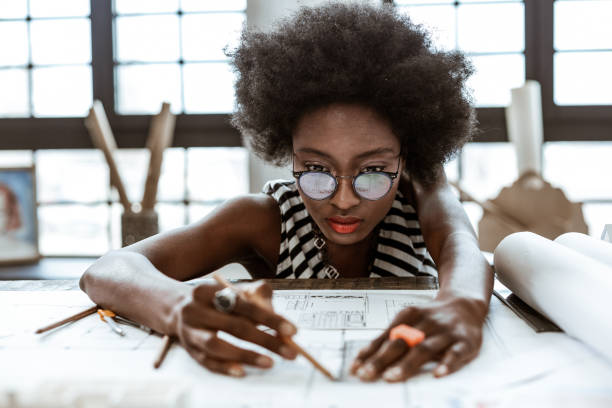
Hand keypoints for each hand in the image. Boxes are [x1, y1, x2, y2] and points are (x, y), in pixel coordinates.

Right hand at [172, 280, 297, 376]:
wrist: (176, 308)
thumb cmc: (214, 299)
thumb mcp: (232, 289)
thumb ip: (256, 295)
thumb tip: (275, 313)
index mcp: (208, 291)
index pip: (243, 304)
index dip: (269, 318)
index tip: (292, 331)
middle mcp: (195, 311)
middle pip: (233, 326)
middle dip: (265, 340)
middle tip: (289, 351)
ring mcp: (189, 332)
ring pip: (217, 345)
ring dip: (245, 355)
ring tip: (270, 362)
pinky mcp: (189, 351)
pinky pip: (207, 362)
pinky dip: (225, 368)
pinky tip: (242, 372)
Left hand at [350, 295, 486, 381]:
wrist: (464, 305)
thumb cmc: (431, 318)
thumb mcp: (409, 321)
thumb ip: (390, 339)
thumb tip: (363, 358)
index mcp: (409, 315)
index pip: (385, 336)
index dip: (369, 352)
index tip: (356, 367)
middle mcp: (425, 322)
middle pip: (401, 341)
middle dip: (382, 359)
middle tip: (367, 374)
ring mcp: (445, 332)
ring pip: (424, 348)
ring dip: (407, 363)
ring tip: (392, 377)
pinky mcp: (465, 342)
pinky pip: (455, 353)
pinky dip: (446, 364)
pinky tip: (437, 374)